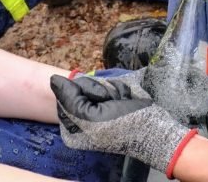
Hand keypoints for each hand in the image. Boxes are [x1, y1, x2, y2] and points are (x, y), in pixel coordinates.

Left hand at [50, 75, 190, 172]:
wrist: (154, 128)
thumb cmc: (122, 127)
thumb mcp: (91, 118)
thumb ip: (69, 99)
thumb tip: (52, 79)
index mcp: (71, 128)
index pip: (64, 96)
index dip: (81, 95)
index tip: (97, 107)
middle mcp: (81, 118)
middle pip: (79, 86)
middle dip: (97, 91)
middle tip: (110, 104)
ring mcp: (97, 107)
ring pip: (95, 81)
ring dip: (111, 89)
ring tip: (120, 102)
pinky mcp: (111, 98)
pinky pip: (109, 82)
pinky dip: (119, 87)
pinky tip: (126, 98)